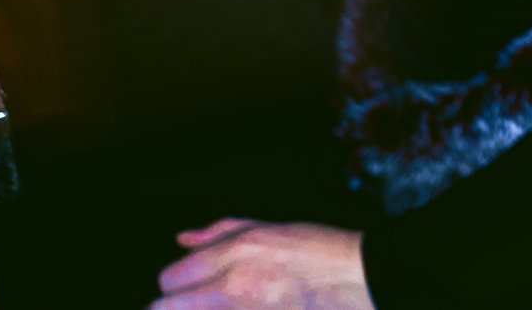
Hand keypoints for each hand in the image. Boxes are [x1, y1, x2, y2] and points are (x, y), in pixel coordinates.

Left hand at [151, 220, 373, 309]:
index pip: (169, 279)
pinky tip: (246, 308)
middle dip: (175, 308)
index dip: (174, 287)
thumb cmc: (321, 251)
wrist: (363, 279)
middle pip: (168, 308)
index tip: (184, 290)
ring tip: (223, 303)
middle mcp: (235, 286)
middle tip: (195, 304)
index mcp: (237, 252)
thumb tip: (183, 239)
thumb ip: (221, 232)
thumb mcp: (271, 228)